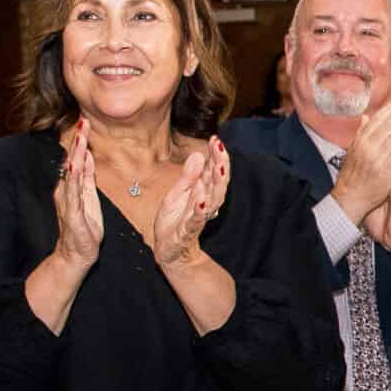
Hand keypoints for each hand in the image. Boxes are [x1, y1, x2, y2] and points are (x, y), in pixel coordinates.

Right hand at [50, 120, 105, 271]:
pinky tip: (74, 165)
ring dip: (76, 154)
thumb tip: (88, 155)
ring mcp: (68, 200)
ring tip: (80, 137)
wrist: (77, 254)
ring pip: (72, 172)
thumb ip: (87, 177)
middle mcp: (66, 189)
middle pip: (72, 160)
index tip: (86, 122)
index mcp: (72, 185)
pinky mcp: (72, 212)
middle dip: (78, 141)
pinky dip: (73, 178)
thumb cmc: (84, 226)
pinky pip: (73, 192)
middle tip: (83, 121)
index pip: (76, 159)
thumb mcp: (89, 197)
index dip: (81, 141)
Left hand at [151, 137, 228, 267]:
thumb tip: (198, 154)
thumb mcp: (177, 193)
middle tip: (220, 146)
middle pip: (217, 183)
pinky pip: (196, 220)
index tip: (216, 139)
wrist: (169, 251)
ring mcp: (197, 217)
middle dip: (220, 164)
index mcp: (202, 192)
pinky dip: (200, 209)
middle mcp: (204, 203)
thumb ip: (188, 176)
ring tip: (218, 167)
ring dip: (215, 183)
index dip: (215, 156)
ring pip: (211, 199)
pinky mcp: (187, 231)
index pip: (212, 171)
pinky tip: (201, 198)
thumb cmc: (174, 222)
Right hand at [335, 95, 390, 221]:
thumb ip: (361, 133)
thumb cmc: (351, 175)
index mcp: (359, 140)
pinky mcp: (386, 170)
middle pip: (389, 125)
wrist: (350, 198)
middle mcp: (368, 147)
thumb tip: (366, 117)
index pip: (377, 120)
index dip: (390, 109)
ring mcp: (377, 158)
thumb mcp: (352, 150)